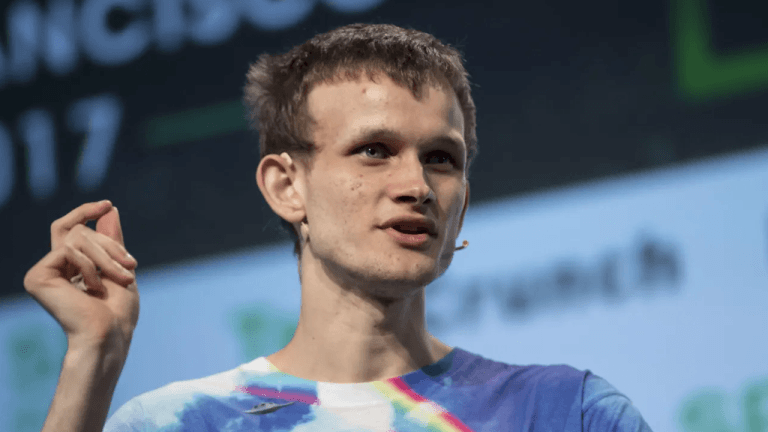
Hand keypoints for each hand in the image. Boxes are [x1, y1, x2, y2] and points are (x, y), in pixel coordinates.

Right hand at [24, 201, 139, 352]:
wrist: (109, 334)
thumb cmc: (118, 312)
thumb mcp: (121, 267)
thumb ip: (112, 240)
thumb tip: (110, 210)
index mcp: (71, 266)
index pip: (70, 228)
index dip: (85, 212)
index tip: (107, 205)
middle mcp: (54, 267)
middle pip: (80, 231)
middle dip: (111, 246)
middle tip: (132, 267)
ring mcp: (44, 271)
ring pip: (77, 237)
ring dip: (106, 257)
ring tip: (120, 279)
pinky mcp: (37, 277)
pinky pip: (67, 249)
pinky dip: (88, 266)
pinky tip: (92, 289)